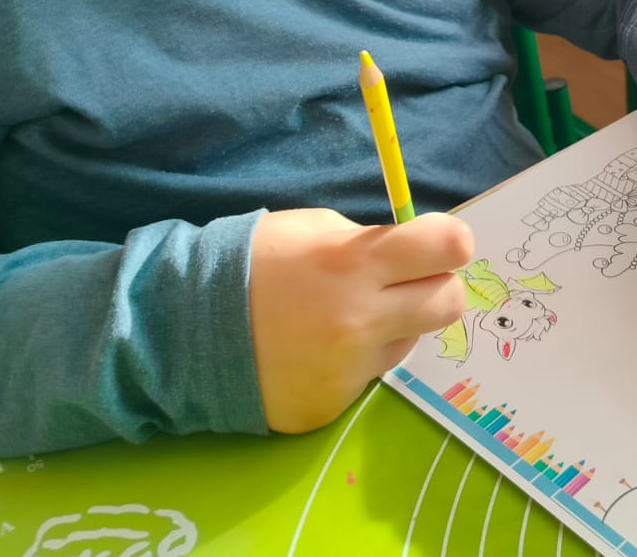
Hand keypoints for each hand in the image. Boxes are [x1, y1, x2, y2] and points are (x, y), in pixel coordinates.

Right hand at [248, 208, 473, 432]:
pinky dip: (356, 360)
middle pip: (449, 302)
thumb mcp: (314, 231)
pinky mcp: (334, 405)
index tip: (441, 244)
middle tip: (409, 282)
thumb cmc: (254, 264)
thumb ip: (370, 243)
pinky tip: (317, 350)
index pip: (447, 248)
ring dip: (392, 326)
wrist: (185, 329)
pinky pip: (370, 375)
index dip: (451, 242)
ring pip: (410, 341)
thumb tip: (417, 252)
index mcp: (356, 263)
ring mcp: (349, 369)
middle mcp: (360, 320)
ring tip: (343, 317)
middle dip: (437, 286)